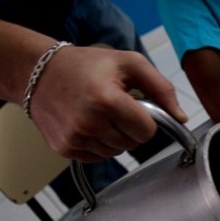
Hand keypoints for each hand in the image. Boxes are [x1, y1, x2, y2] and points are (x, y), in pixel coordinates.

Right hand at [31, 45, 186, 161]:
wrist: (39, 72)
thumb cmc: (86, 65)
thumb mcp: (129, 63)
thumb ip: (161, 88)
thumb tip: (181, 117)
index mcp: (106, 100)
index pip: (147, 132)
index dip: (146, 120)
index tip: (135, 107)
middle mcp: (88, 122)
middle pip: (133, 144)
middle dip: (130, 127)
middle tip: (115, 106)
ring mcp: (75, 138)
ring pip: (116, 153)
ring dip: (115, 137)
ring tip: (99, 113)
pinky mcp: (65, 148)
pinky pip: (98, 157)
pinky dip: (98, 144)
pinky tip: (88, 124)